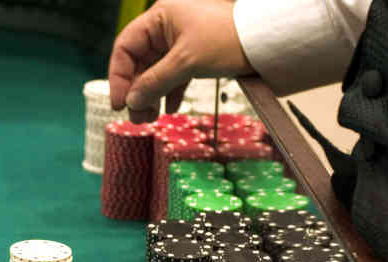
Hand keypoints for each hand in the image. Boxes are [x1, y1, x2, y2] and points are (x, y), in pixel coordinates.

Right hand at [107, 0, 254, 122]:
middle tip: (136, 118)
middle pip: (139, 61)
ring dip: (151, 95)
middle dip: (137, 92)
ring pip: (155, 70)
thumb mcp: (187, 62)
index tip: (121, 103)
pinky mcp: (194, 52)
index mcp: (160, 16)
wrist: (268, 41)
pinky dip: (169, 91)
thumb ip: (154, 82)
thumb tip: (131, 103)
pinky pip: (173, 73)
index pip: (126, 47)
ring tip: (150, 119)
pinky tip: (169, 109)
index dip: (119, 76)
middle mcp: (167, 25)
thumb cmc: (229, 40)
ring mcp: (180, 39)